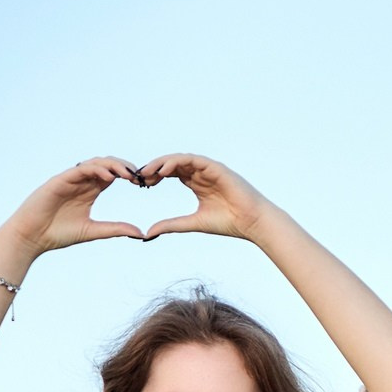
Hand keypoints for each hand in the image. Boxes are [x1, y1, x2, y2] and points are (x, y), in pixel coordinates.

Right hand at [0, 158, 148, 259]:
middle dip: (125, 167)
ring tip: (129, 174)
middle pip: (106, 165)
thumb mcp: (93, 230)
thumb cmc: (58, 234)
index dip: (128, 176)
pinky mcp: (59, 180)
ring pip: (95, 163)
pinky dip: (96, 170)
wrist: (32, 237)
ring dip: (113, 166)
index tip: (143, 183)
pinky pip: (80, 169)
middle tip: (140, 176)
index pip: (112, 176)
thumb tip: (141, 233)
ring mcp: (70, 179)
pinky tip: (110, 177)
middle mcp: (81, 182)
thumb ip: (115, 229)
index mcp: (90, 191)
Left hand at [139, 155, 272, 241]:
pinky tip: (164, 170)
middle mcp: (201, 173)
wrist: (252, 223)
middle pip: (172, 164)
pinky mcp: (216, 168)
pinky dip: (176, 162)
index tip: (141, 185)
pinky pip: (192, 159)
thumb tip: (149, 232)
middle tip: (138, 176)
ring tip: (147, 171)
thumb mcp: (193, 223)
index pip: (170, 173)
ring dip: (162, 163)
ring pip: (179, 159)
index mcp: (197, 184)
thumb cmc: (229, 223)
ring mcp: (209, 169)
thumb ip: (172, 225)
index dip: (154, 176)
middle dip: (154, 168)